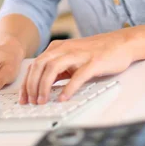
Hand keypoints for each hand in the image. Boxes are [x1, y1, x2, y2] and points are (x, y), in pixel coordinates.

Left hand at [19, 30, 133, 104]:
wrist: (120, 43)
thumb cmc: (96, 52)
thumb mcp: (72, 58)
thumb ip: (58, 69)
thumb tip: (43, 87)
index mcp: (58, 48)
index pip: (35, 65)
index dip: (26, 83)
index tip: (24, 98)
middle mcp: (65, 49)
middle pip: (40, 65)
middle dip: (32, 85)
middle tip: (32, 102)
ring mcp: (79, 55)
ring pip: (53, 68)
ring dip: (44, 86)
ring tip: (43, 101)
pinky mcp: (93, 62)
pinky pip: (77, 76)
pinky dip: (68, 88)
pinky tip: (63, 98)